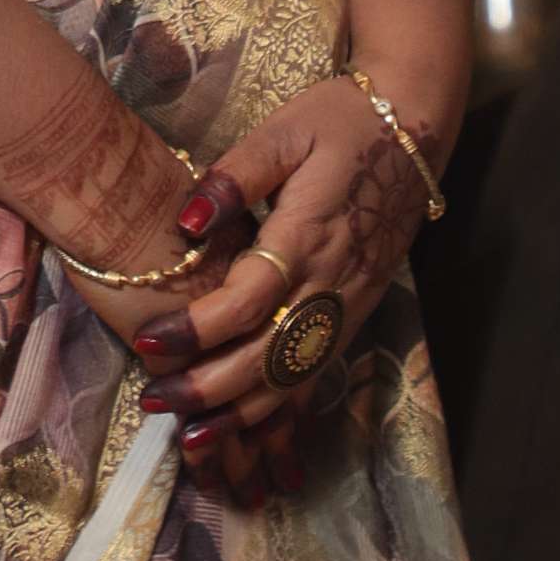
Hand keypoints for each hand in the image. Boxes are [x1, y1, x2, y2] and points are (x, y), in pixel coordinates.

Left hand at [129, 73, 442, 491]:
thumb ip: (235, 176)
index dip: (197, 328)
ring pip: (296, 376)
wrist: (411, 131)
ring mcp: (349, 303)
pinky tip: (248, 425)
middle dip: (211, 388)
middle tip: (156, 402)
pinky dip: (282, 406)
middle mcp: (332, 281)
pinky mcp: (358, 311)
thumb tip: (186, 222)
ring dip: (244, 412)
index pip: (247, 300)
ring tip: (193, 437)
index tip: (149, 341)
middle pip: (269, 354)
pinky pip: (317, 371)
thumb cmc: (337, 124)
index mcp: (307, 234)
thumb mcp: (282, 131)